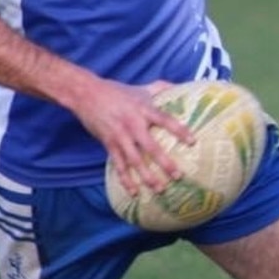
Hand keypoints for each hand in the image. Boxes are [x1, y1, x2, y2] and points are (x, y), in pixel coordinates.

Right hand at [73, 79, 194, 196]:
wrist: (86, 93)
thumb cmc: (116, 91)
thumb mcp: (139, 88)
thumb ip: (159, 87)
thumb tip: (178, 86)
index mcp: (143, 110)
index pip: (165, 120)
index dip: (179, 130)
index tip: (192, 142)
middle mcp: (133, 124)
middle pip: (151, 147)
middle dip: (165, 163)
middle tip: (178, 176)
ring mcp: (120, 136)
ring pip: (135, 160)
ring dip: (147, 177)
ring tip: (160, 189)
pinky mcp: (109, 144)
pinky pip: (119, 165)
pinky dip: (126, 179)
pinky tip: (134, 192)